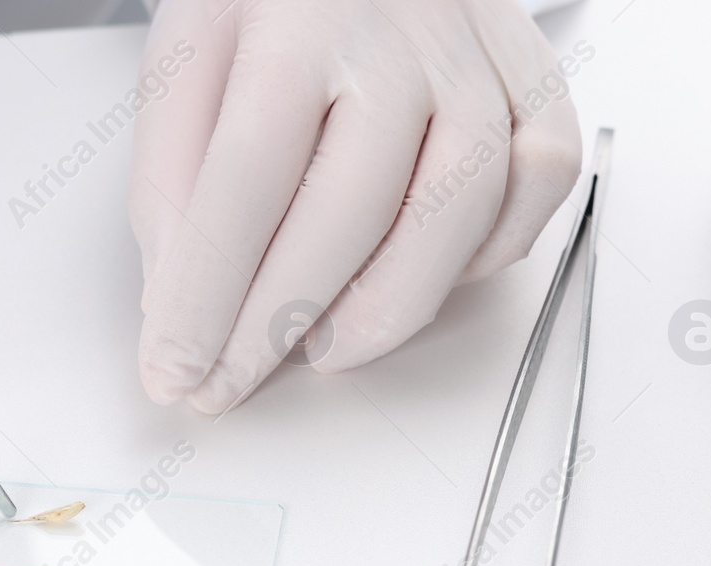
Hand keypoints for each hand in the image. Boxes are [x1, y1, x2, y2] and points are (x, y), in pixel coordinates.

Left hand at [130, 0, 582, 412]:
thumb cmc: (266, 2)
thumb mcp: (182, 63)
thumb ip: (170, 179)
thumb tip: (178, 304)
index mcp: (294, 18)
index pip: (245, 183)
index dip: (208, 297)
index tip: (176, 371)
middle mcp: (401, 34)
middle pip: (351, 210)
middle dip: (279, 324)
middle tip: (229, 383)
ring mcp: (479, 55)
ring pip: (462, 209)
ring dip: (389, 306)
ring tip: (322, 348)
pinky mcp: (534, 76)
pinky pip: (540, 180)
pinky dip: (487, 251)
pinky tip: (419, 276)